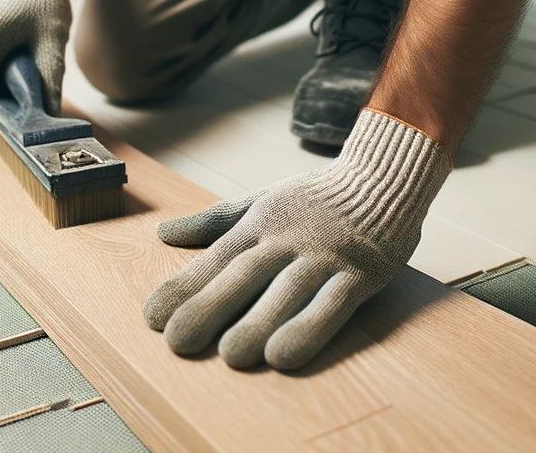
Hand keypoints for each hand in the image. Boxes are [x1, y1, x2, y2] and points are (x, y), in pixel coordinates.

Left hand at [143, 109, 450, 370]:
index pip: (217, 256)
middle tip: (179, 342)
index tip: (154, 317)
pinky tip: (284, 355)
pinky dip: (308, 328)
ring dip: (259, 322)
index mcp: (261, 222)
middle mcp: (287, 237)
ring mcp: (324, 255)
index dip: (187, 286)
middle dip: (211, 307)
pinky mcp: (359, 273)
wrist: (381, 178)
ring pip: (287, 291)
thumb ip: (214, 221)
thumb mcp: (261, 200)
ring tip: (230, 355)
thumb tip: (163, 234)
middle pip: (245, 274)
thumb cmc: (314, 198)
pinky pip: (332, 304)